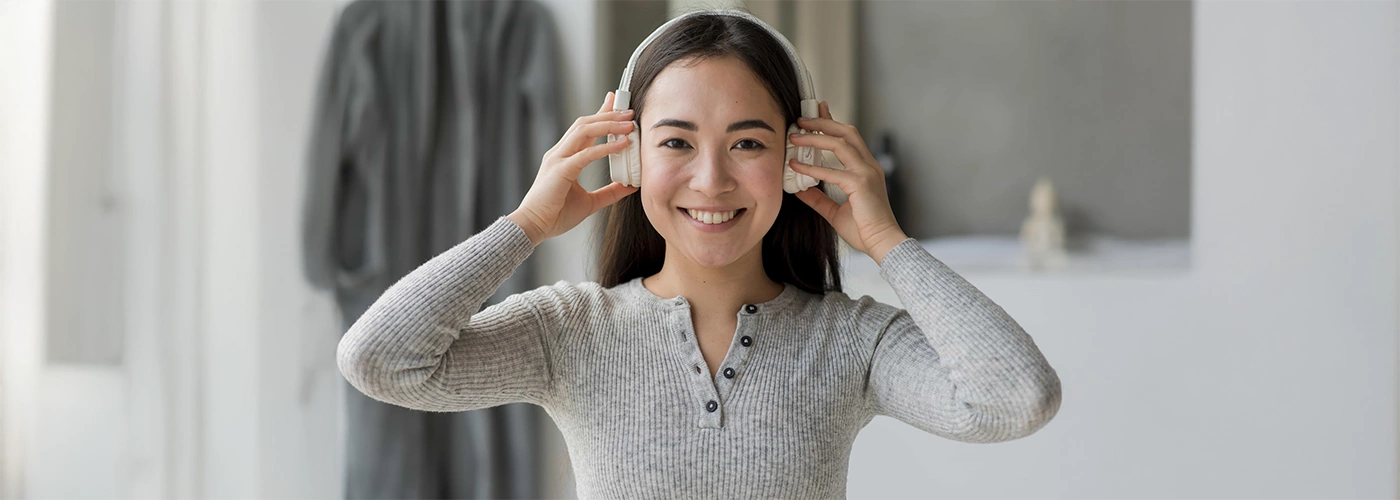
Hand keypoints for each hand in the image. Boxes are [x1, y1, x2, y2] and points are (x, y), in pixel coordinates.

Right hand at [509, 92, 638, 244]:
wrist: (534, 227)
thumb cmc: (556, 214)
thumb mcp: (591, 202)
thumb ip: (610, 192)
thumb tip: (630, 186)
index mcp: (564, 157)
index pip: (583, 129)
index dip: (599, 113)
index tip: (614, 102)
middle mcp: (560, 153)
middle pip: (584, 124)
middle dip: (607, 114)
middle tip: (628, 110)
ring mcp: (558, 159)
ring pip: (583, 131)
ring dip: (608, 125)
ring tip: (628, 124)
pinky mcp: (560, 170)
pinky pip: (585, 154)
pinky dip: (605, 147)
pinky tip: (621, 145)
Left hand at [787, 101, 909, 263]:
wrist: (881, 244)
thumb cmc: (864, 229)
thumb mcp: (834, 211)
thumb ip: (818, 198)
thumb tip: (799, 189)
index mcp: (866, 169)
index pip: (848, 137)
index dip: (832, 122)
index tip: (817, 111)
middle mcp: (868, 166)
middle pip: (847, 132)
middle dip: (823, 122)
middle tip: (801, 119)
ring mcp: (866, 173)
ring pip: (841, 143)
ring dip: (816, 137)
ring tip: (794, 137)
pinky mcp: (861, 184)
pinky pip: (832, 171)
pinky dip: (812, 168)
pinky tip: (796, 167)